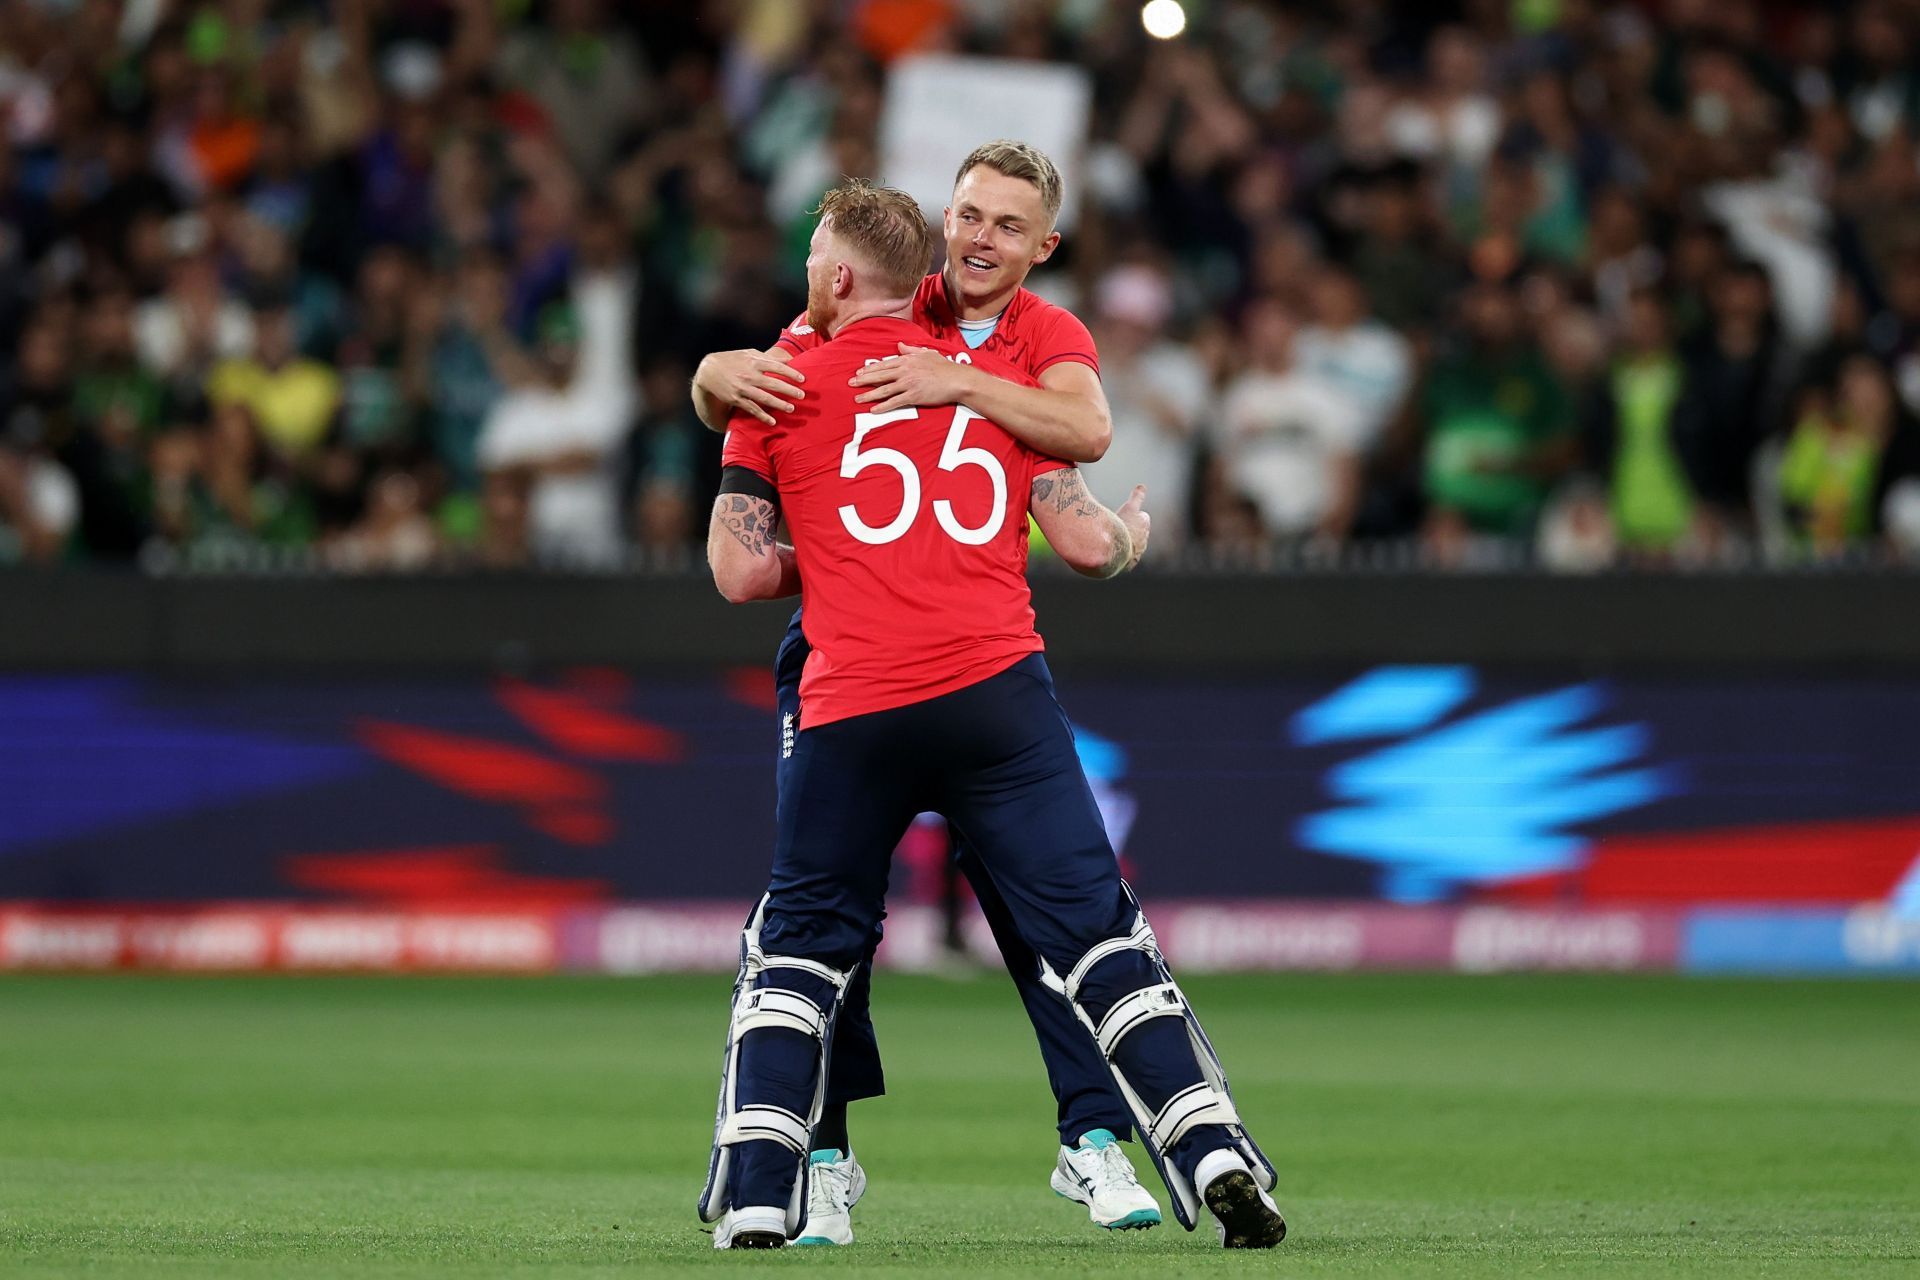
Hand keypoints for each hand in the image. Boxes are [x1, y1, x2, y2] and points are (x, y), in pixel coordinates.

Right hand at [696, 349, 805, 425]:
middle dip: (789, 390)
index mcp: (754, 361)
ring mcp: (742, 388)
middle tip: (802, 396)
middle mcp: (749, 375)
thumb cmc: (733, 360)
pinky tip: (773, 422)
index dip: (790, 373)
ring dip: (779, 404)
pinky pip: (752, 409)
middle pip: (773, 383)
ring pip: (764, 398)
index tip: (803, 379)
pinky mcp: (736, 399)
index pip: (776, 366)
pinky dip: (762, 416)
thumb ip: (768, 357)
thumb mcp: (749, 353)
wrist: (709, 371)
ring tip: (791, 409)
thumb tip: (789, 360)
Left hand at [848, 343, 971, 412]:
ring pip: (884, 389)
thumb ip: (911, 350)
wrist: (957, 379)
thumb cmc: (944, 367)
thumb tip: (899, 345)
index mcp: (907, 360)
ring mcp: (908, 383)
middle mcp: (905, 371)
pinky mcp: (914, 396)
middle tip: (850, 383)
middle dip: (863, 380)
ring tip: (857, 399)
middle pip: (880, 376)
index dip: (870, 369)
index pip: (884, 364)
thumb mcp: (927, 353)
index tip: (859, 372)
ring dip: (868, 394)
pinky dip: (883, 406)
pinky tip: (873, 410)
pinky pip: (894, 402)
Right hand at [1116, 483, 1150, 569]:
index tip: (1123, 517)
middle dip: (1128, 530)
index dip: (1131, 516)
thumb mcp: (1129, 508)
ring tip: (1112, 541)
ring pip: (1130, 547)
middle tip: (1116, 528)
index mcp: (1144, 525)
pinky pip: (1125, 560)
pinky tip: (1111, 554)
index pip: (1141, 517)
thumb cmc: (1123, 526)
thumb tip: (1143, 486)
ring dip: (1124, 544)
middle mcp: (1144, 541)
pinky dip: (1120, 556)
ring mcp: (1137, 553)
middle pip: (1136, 532)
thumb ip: (1137, 497)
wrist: (1117, 549)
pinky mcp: (1129, 565)